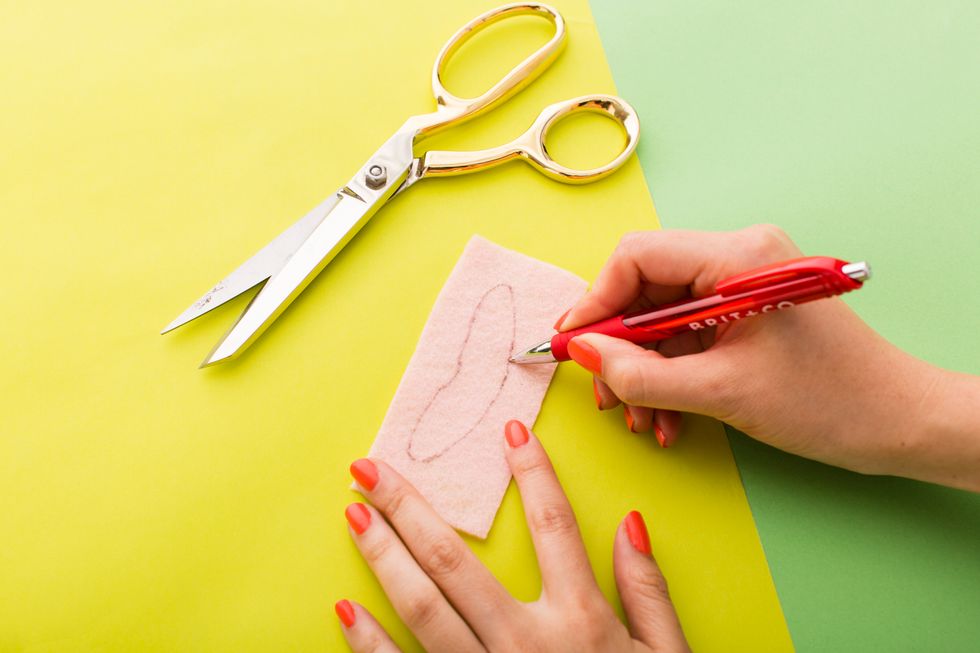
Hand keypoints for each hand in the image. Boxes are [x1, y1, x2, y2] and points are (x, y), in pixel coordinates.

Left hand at [335, 420, 690, 651]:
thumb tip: (631, 521)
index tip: (508, 429)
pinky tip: (346, 610)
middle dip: (409, 508)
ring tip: (354, 514)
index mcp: (580, 624)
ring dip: (382, 557)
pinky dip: (370, 645)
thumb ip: (649, 591)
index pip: (555, 526)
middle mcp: (526, 644)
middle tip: (371, 467)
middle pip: (457, 561)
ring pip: (423, 607)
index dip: (533, 472)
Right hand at [558, 225, 979, 490]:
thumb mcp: (721, 391)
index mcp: (738, 255)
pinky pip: (688, 335)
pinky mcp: (746, 312)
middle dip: (619, 346)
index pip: (638, 257)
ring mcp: (742, 284)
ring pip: (663, 318)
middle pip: (646, 288)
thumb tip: (585, 353)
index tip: (573, 344)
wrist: (898, 425)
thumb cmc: (830, 400)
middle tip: (604, 392)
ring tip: (641, 418)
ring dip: (644, 370)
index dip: (597, 301)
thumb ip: (641, 373)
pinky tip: (669, 417)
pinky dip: (671, 375)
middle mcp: (738, 257)